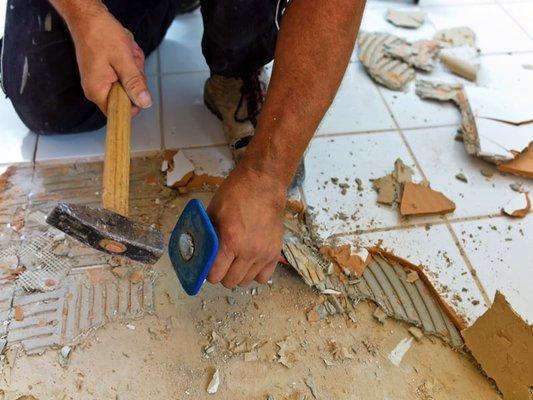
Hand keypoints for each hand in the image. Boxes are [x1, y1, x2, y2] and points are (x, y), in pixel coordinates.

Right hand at [67, 5, 150, 114]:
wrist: (87, 16)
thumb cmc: (101, 34)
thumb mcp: (124, 60)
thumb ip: (134, 83)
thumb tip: (145, 103)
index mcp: (97, 91)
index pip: (119, 112)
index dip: (134, 102)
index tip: (138, 85)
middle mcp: (96, 89)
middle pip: (127, 96)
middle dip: (135, 78)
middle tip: (130, 61)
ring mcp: (100, 80)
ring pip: (128, 83)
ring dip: (133, 68)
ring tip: (126, 53)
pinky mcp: (104, 72)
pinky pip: (124, 74)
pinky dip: (128, 63)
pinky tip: (125, 51)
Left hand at [206, 163, 285, 287]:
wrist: (264, 183)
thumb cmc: (236, 194)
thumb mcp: (213, 212)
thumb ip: (206, 236)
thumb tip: (198, 253)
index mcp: (231, 241)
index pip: (215, 275)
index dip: (208, 272)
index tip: (207, 265)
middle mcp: (249, 251)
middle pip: (230, 281)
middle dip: (221, 274)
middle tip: (220, 262)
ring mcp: (264, 253)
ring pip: (246, 281)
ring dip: (237, 274)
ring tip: (235, 261)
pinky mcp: (275, 252)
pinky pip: (264, 276)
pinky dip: (255, 273)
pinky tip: (249, 261)